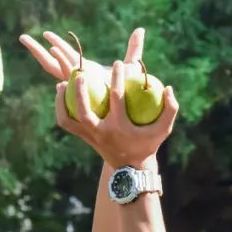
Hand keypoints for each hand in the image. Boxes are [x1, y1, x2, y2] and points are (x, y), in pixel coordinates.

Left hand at [20, 28, 178, 169]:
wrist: (131, 169)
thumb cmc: (148, 144)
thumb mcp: (164, 129)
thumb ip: (170, 108)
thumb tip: (168, 87)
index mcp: (120, 128)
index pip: (117, 99)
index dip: (117, 79)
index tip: (119, 63)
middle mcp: (101, 133)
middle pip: (84, 111)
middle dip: (80, 92)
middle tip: (80, 73)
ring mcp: (90, 137)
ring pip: (69, 119)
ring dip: (62, 102)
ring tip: (62, 83)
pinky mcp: (83, 138)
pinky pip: (66, 123)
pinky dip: (60, 109)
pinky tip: (61, 94)